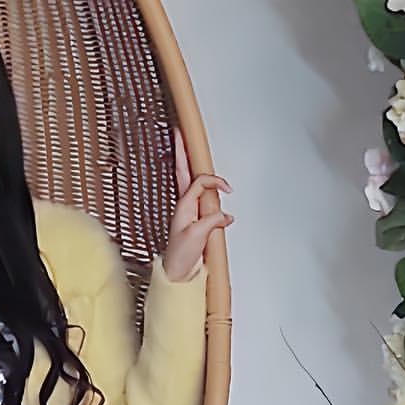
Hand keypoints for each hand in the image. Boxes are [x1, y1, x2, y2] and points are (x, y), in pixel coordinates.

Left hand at [160, 126, 232, 281]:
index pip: (200, 182)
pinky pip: (203, 198)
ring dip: (190, 164)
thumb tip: (225, 215)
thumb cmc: (181, 254)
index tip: (227, 188)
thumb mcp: (197, 235)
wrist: (177, 272)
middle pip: (184, 171)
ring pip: (192, 182)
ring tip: (184, 144)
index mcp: (184, 205)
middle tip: (179, 132)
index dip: (214, 181)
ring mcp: (189, 210)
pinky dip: (208, 190)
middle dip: (182, 151)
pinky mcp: (195, 219)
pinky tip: (207, 183)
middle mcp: (185, 205)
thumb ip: (212, 220)